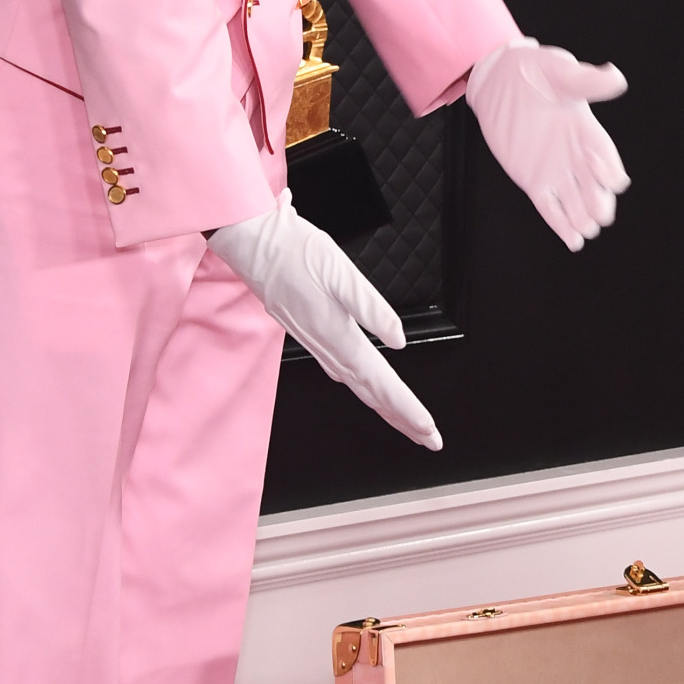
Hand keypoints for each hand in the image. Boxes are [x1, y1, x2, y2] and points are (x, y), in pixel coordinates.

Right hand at [207, 194, 440, 449]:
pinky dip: (365, 389)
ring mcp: (318, 344)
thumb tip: (398, 340)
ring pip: (359, 386)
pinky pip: (345, 373)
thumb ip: (371, 309)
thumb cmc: (293, 251)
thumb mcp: (340, 272)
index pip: (382, 384)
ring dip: (386, 407)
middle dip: (403, 419)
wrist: (253, 244)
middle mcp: (328, 347)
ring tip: (408, 423)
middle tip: (429, 439)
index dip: (408, 410)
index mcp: (339, 336)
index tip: (429, 431)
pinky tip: (370, 390)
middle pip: (373, 394)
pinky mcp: (312, 335)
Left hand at [467, 38, 627, 251]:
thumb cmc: (536, 71)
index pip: (606, 156)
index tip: (614, 182)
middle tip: (601, 216)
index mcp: (587, 130)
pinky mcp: (534, 181)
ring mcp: (556, 170)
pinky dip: (561, 225)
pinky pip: (550, 208)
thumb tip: (615, 77)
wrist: (501, 80)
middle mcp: (577, 155)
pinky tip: (573, 242)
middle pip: (595, 186)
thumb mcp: (561, 72)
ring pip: (575, 202)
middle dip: (599, 202)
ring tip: (587, 231)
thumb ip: (586, 80)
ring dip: (582, 218)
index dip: (610, 170)